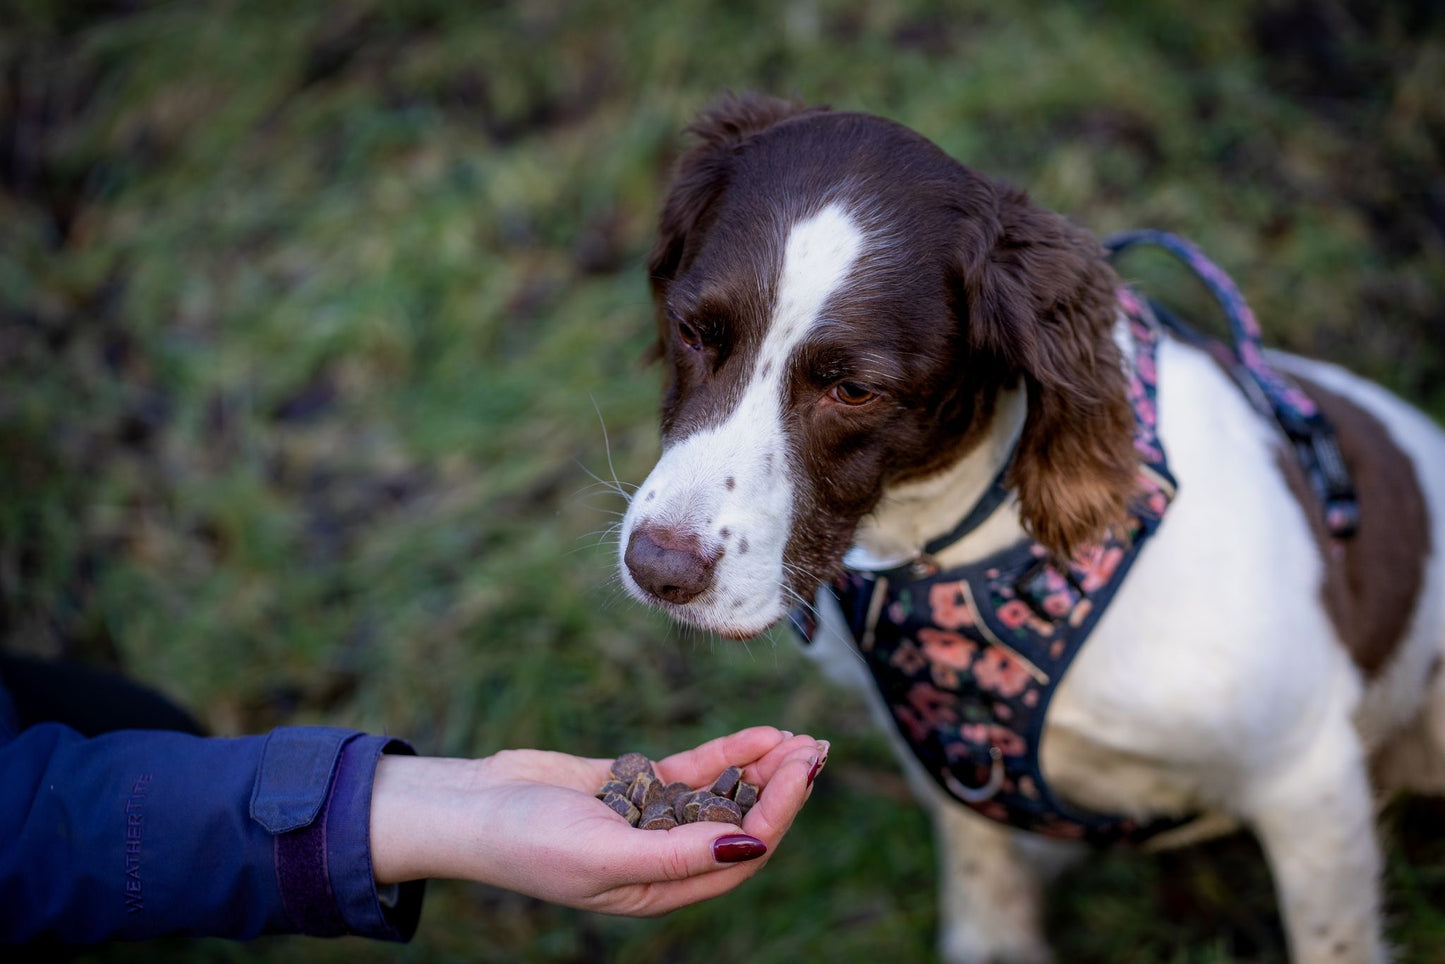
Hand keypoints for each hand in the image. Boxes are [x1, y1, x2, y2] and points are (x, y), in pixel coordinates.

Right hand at [369, 726, 826, 915]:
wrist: (471, 807)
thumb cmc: (529, 842)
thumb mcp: (605, 855)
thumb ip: (678, 854)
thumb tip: (747, 846)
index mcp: (661, 890)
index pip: (738, 853)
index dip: (776, 813)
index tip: (801, 771)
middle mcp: (664, 858)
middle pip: (740, 822)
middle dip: (780, 788)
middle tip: (815, 750)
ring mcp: (650, 819)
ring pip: (722, 793)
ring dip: (760, 766)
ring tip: (799, 739)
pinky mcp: (634, 785)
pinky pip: (693, 770)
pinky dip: (726, 752)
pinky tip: (758, 735)